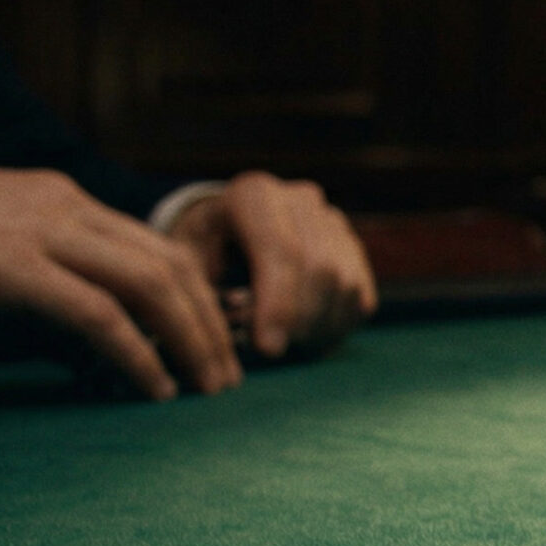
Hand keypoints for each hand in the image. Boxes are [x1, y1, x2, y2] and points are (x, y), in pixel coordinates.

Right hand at [0, 163, 238, 399]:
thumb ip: (41, 284)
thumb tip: (87, 341)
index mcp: (59, 197)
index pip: (156, 245)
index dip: (198, 297)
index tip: (218, 343)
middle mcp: (61, 204)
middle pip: (169, 264)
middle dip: (211, 324)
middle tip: (229, 378)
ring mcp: (36, 230)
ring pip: (149, 284)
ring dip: (189, 341)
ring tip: (206, 389)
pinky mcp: (7, 267)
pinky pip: (95, 313)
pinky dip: (135, 353)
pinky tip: (151, 388)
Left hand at [168, 172, 376, 358]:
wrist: (224, 231)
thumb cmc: (200, 253)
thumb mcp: (185, 265)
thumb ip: (206, 295)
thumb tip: (231, 332)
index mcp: (253, 196)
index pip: (282, 250)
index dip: (280, 303)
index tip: (268, 348)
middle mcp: (301, 199)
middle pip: (322, 268)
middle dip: (300, 319)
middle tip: (272, 349)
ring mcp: (332, 220)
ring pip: (345, 284)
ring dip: (319, 325)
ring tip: (284, 341)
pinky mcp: (351, 245)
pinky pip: (360, 294)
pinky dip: (337, 324)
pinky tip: (308, 335)